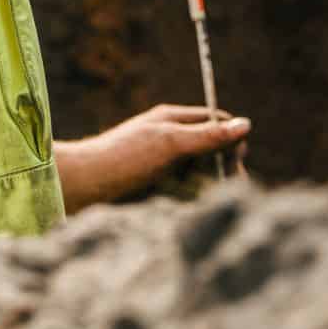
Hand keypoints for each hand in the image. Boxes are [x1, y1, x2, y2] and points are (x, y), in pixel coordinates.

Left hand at [56, 104, 251, 210]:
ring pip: (200, 175)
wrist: (82, 188)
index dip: (230, 139)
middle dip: (222, 168)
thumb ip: (207, 136)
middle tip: (227, 186)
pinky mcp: (155, 190)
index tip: (234, 160)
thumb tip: (245, 125)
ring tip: (207, 200)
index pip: (215, 122)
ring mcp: (162, 166)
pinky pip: (184, 194)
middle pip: (211, 151)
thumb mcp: (169, 143)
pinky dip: (191, 200)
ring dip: (208, 187)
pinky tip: (189, 208)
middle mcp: (169, 141)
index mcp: (172, 121)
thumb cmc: (123, 159)